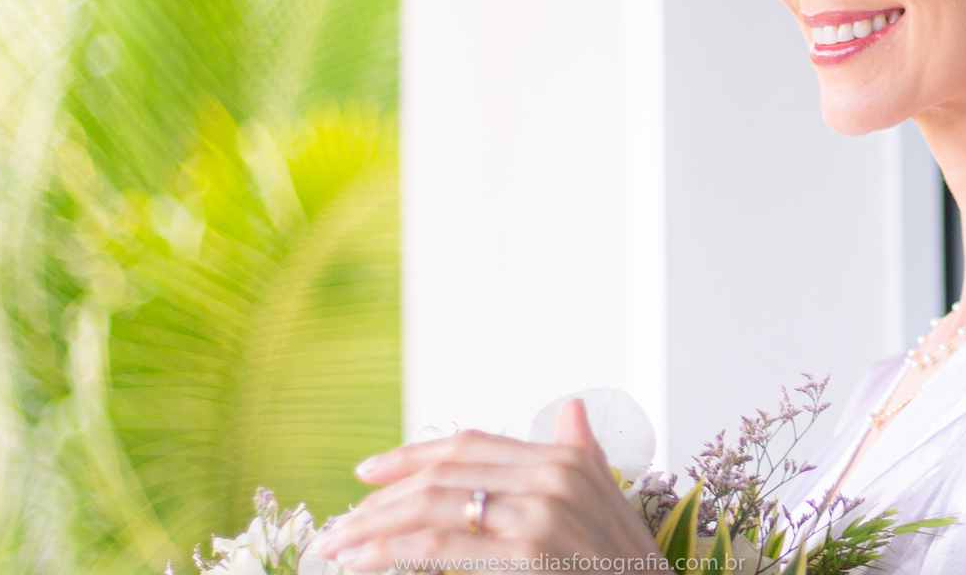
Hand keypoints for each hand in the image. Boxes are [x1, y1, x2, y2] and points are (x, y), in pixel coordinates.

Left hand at [313, 399, 664, 572]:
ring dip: (376, 526)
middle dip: (384, 496)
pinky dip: (393, 553)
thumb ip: (582, 456)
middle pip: (445, 471)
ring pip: (434, 506)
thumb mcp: (609, 506)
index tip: (368, 472)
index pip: (470, 445)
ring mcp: (542, 514)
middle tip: (341, 521)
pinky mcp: (530, 553)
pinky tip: (364, 564)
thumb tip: (572, 408)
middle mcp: (555, 476)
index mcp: (566, 460)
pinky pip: (442, 547)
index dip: (413, 455)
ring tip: (339, 547)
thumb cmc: (626, 570)